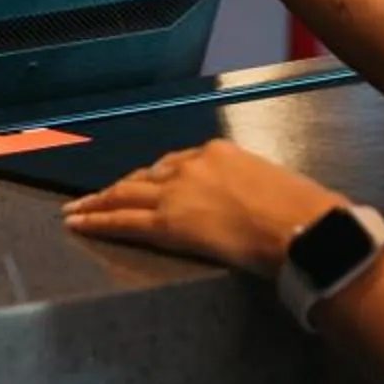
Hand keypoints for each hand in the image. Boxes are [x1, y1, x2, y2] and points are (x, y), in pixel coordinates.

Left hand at [61, 138, 347, 280]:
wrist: (305, 230)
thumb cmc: (304, 214)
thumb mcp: (272, 187)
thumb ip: (248, 191)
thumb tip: (250, 207)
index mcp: (219, 152)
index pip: (175, 164)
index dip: (154, 178)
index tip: (143, 185)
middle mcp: (192, 165)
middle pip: (145, 176)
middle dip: (121, 187)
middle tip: (98, 196)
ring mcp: (177, 192)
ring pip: (125, 194)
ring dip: (98, 202)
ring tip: (77, 209)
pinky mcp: (169, 223)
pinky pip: (123, 221)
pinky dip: (97, 221)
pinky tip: (78, 223)